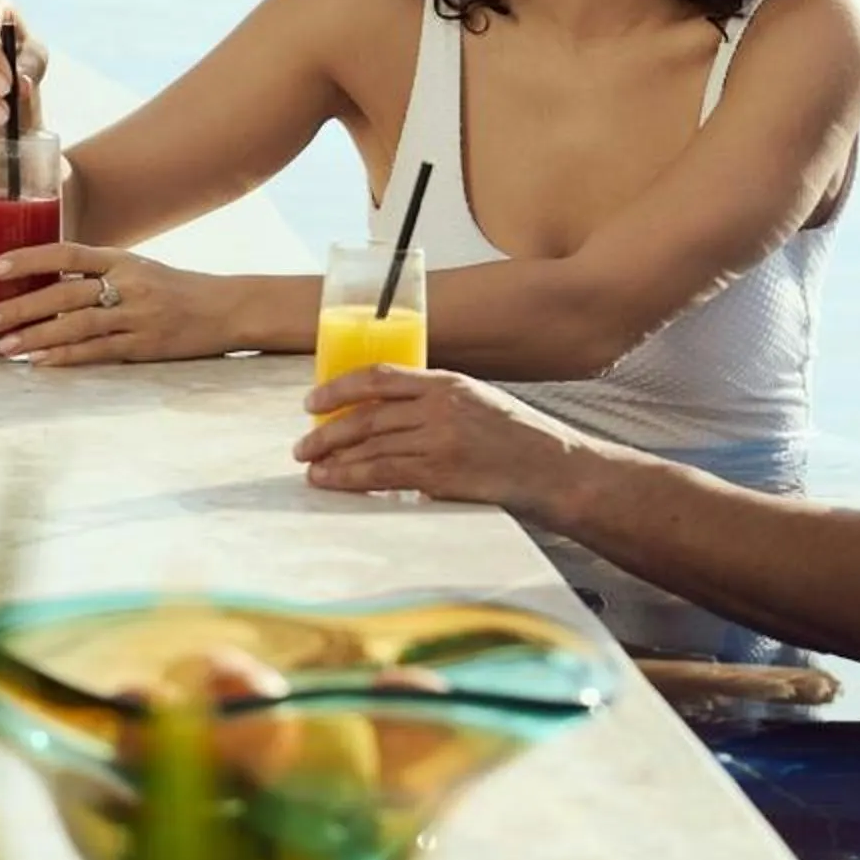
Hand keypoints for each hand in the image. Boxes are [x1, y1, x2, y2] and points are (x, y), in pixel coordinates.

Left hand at [0, 243, 236, 363]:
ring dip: (36, 337)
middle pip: (66, 293)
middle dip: (21, 306)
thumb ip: (97, 274)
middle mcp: (128, 284)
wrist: (226, 309)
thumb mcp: (138, 269)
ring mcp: (137, 317)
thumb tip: (43, 284)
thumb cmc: (174, 289)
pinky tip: (40, 362)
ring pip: (77, 325)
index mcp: (122, 259)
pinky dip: (66, 357)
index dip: (30, 259)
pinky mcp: (145, 346)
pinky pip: (99, 352)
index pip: (68, 252)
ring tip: (3, 346)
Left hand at [297, 366, 582, 513]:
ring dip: (333, 458)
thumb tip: (390, 420)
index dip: (339, 388)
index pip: (381, 377)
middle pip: (367, 414)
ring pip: (370, 446)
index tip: (313, 400)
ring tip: (311, 468)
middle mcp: (440, 406)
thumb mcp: (479, 403)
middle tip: (302, 444)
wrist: (557, 470)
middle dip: (327, 430)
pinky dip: (352, 479)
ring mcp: (439, 440)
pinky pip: (383, 474)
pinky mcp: (441, 473)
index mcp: (447, 382)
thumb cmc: (521, 440)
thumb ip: (437, 404)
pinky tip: (334, 483)